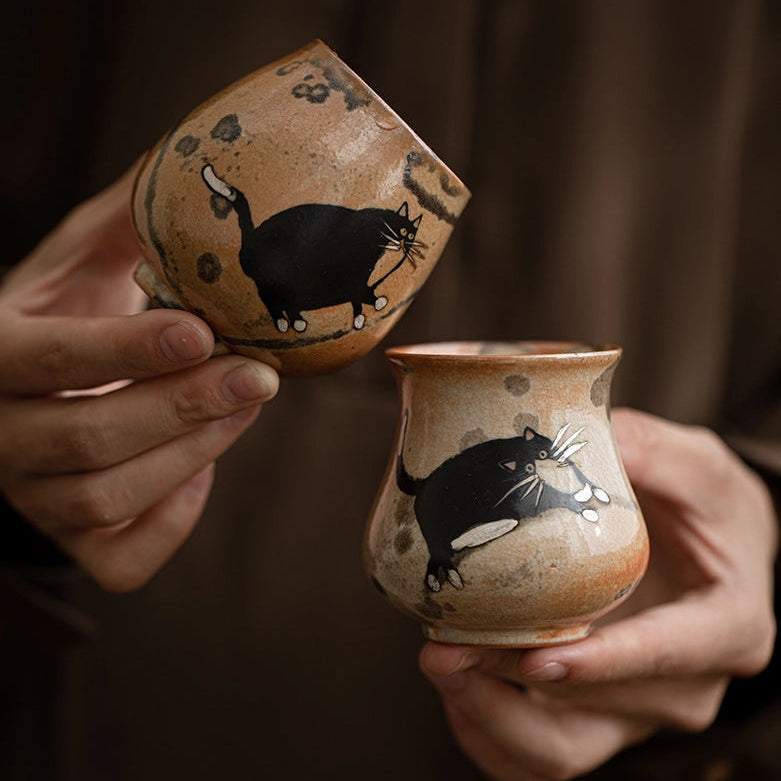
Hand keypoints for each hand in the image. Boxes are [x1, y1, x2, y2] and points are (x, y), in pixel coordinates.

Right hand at [0, 163, 278, 591]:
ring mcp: (30, 498)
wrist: (31, 388)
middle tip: (258, 373)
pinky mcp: (69, 538)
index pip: (45, 361)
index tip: (203, 329)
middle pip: (87, 439)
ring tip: (245, 402)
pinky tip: (199, 469)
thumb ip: (130, 220)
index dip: (126, 351)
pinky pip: (121, 560)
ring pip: (109, 497)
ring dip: (195, 450)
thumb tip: (195, 164)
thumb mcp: (84, 257)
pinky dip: (174, 519)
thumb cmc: (63, 313)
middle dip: (186, 405)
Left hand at [420, 408, 776, 779]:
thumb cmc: (710, 511)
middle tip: (443, 649)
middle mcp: (683, 684)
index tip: (538, 657)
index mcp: (726, 627)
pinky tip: (452, 693)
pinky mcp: (597, 716)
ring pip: (561, 748)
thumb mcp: (698, 467)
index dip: (606, 662)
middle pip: (597, 707)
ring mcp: (636, 709)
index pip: (670, 657)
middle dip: (514, 685)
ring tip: (436, 663)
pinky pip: (538, 755)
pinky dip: (490, 734)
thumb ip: (653, 450)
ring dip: (491, 716)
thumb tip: (592, 433)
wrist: (713, 551)